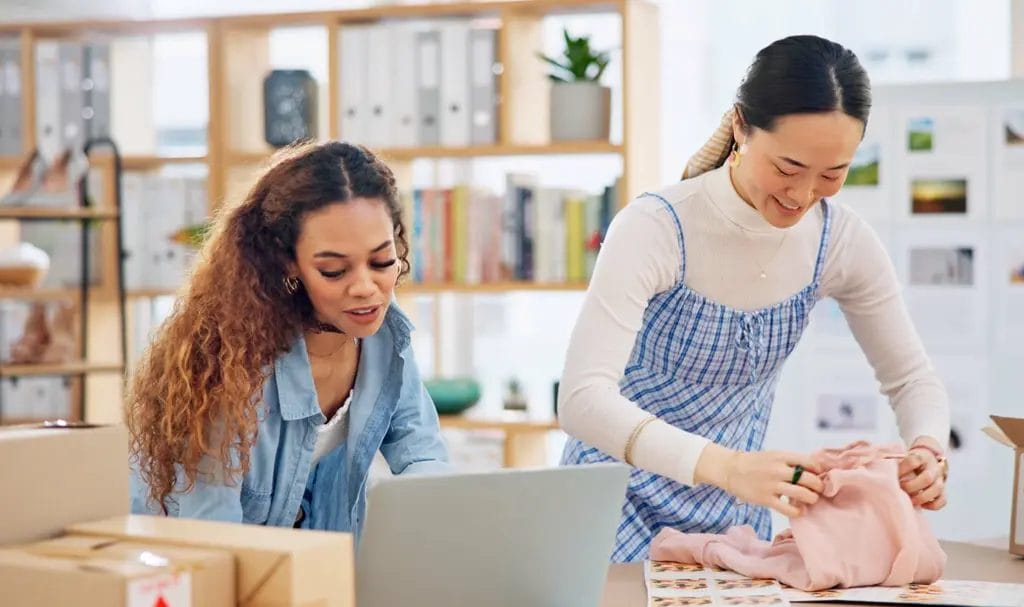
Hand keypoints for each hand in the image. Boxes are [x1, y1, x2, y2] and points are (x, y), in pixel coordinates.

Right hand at [695, 444, 824, 517]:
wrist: (731, 470)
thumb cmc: (755, 463)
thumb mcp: (774, 455)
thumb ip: (791, 462)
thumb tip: (814, 472)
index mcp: (781, 456)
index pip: (810, 463)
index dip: (819, 471)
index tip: (819, 475)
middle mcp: (778, 469)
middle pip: (809, 479)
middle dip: (818, 487)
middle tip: (818, 490)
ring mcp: (772, 485)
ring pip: (802, 494)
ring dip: (811, 499)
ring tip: (810, 500)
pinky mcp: (766, 499)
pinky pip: (788, 508)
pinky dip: (798, 511)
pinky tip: (799, 510)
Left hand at [899, 440, 947, 509]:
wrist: (927, 459)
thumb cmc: (908, 462)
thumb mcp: (903, 457)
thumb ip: (893, 464)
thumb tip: (880, 475)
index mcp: (921, 457)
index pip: (914, 460)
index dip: (903, 469)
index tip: (894, 475)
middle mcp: (933, 468)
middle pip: (927, 477)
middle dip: (912, 486)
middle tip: (901, 490)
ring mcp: (940, 479)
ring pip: (937, 489)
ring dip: (922, 497)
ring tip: (910, 501)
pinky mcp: (943, 491)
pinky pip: (942, 500)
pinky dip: (933, 505)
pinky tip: (922, 505)